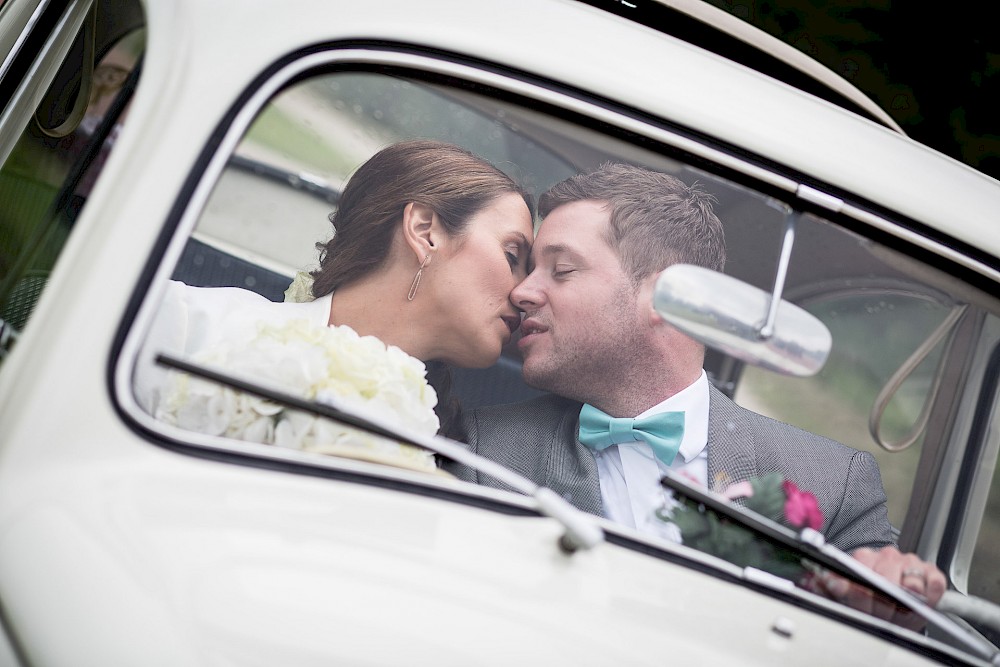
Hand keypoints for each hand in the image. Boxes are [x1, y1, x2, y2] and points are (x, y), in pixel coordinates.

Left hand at [807, 546, 945, 630]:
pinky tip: (919, 602)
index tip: (855, 603)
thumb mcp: (846, 600)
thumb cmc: (872, 607)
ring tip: (896, 612)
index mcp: (863, 558)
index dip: (857, 592)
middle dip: (881, 605)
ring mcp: (910, 563)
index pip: (858, 569)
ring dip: (904, 604)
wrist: (897, 614)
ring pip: (910, 583)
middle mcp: (887, 556)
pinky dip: (929, 597)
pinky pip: (934, 583)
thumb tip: (821, 579)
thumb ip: (830, 589)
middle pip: (884, 579)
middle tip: (878, 616)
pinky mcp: (932, 573)